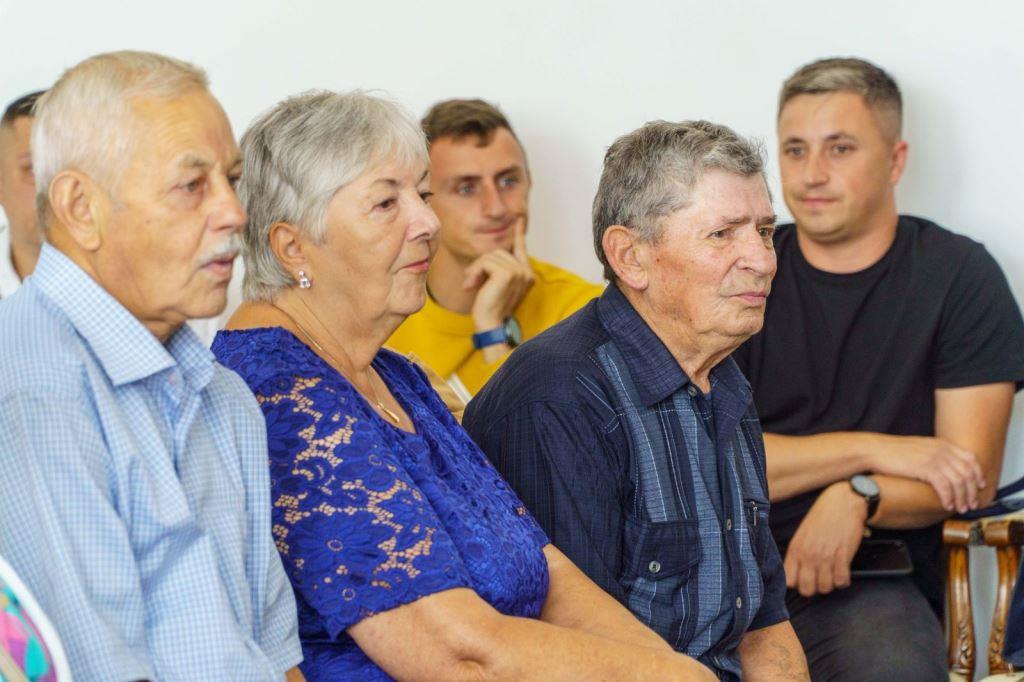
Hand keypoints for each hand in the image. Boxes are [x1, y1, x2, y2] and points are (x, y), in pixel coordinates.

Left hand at [464, 218, 534, 330]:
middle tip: (471, 282)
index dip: (518, 234)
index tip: (519, 220)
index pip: (521, 249)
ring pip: (489, 256)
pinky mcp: (507, 274)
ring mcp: (518, 272)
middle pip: (498, 251)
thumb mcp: (495, 285)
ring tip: (471, 286)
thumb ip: (498, 269)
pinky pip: (485, 262)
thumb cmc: (491, 308)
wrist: (490, 325)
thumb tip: (491, 255)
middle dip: (481, 264)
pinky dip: (474, 272)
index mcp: (526, 275)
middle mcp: (526, 272)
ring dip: (475, 270)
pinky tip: (471, 286)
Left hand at [784, 482, 866, 596]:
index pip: (789, 581)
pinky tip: (843, 572)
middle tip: (820, 579)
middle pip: (807, 590)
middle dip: (814, 588)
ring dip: (830, 584)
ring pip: (825, 588)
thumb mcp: (802, 534)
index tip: (804, 579)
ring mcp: (825, 557)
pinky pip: (842, 581)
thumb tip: (796, 573)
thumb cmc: (822, 517)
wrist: (842, 503)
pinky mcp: (843, 556)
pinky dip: (843, 581)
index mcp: (795, 549)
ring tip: (832, 574)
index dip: (797, 584)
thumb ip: (798, 553)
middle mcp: (808, 555)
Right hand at [867, 434, 984, 513]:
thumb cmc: (892, 451)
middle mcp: (942, 450)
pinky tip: (946, 505)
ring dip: (962, 498)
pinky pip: (945, 487)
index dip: (978, 474)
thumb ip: (934, 454)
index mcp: (942, 443)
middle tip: (971, 504)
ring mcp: (935, 458)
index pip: (970, 458)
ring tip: (960, 508)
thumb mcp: (919, 448)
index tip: (980, 486)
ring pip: (959, 482)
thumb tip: (944, 468)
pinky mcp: (926, 468)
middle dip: (972, 491)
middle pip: (968, 472)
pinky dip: (948, 498)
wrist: (875, 450)